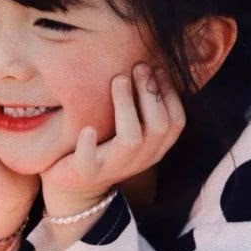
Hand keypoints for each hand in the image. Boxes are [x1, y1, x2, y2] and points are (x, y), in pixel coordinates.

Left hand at [40, 63, 184, 212]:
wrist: (74, 187)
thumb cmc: (104, 145)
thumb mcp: (129, 127)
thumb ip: (143, 106)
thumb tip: (153, 64)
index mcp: (155, 147)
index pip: (176, 121)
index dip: (169, 93)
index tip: (156, 67)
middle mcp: (141, 159)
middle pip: (159, 125)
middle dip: (150, 93)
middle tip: (138, 67)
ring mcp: (115, 167)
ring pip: (132, 139)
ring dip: (126, 106)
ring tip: (118, 79)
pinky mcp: (87, 173)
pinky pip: (91, 160)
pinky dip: (89, 143)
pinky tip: (87, 128)